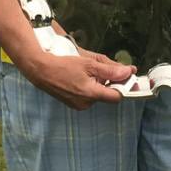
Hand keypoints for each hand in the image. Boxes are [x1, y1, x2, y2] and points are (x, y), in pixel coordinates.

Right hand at [21, 51, 136, 110]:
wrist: (41, 70)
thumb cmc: (65, 65)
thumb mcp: (89, 64)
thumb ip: (110, 70)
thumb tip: (128, 72)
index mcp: (91, 94)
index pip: (117, 96)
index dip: (123, 86)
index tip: (125, 76)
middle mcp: (86, 104)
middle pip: (107, 95)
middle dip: (109, 82)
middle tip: (102, 69)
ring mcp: (78, 105)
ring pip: (97, 95)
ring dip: (99, 84)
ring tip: (88, 72)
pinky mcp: (73, 103)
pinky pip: (88, 96)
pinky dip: (89, 87)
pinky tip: (81, 77)